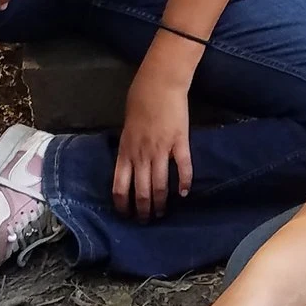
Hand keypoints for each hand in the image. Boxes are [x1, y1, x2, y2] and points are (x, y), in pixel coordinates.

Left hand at [113, 61, 192, 218]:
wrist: (158, 85)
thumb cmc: (140, 102)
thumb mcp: (126, 128)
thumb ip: (128, 148)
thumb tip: (128, 163)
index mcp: (125, 152)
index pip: (120, 186)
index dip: (123, 205)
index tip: (126, 214)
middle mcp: (141, 155)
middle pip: (141, 191)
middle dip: (143, 210)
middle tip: (146, 220)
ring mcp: (160, 150)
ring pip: (160, 185)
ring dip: (161, 203)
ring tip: (163, 212)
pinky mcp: (179, 143)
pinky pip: (183, 168)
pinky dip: (184, 183)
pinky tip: (185, 193)